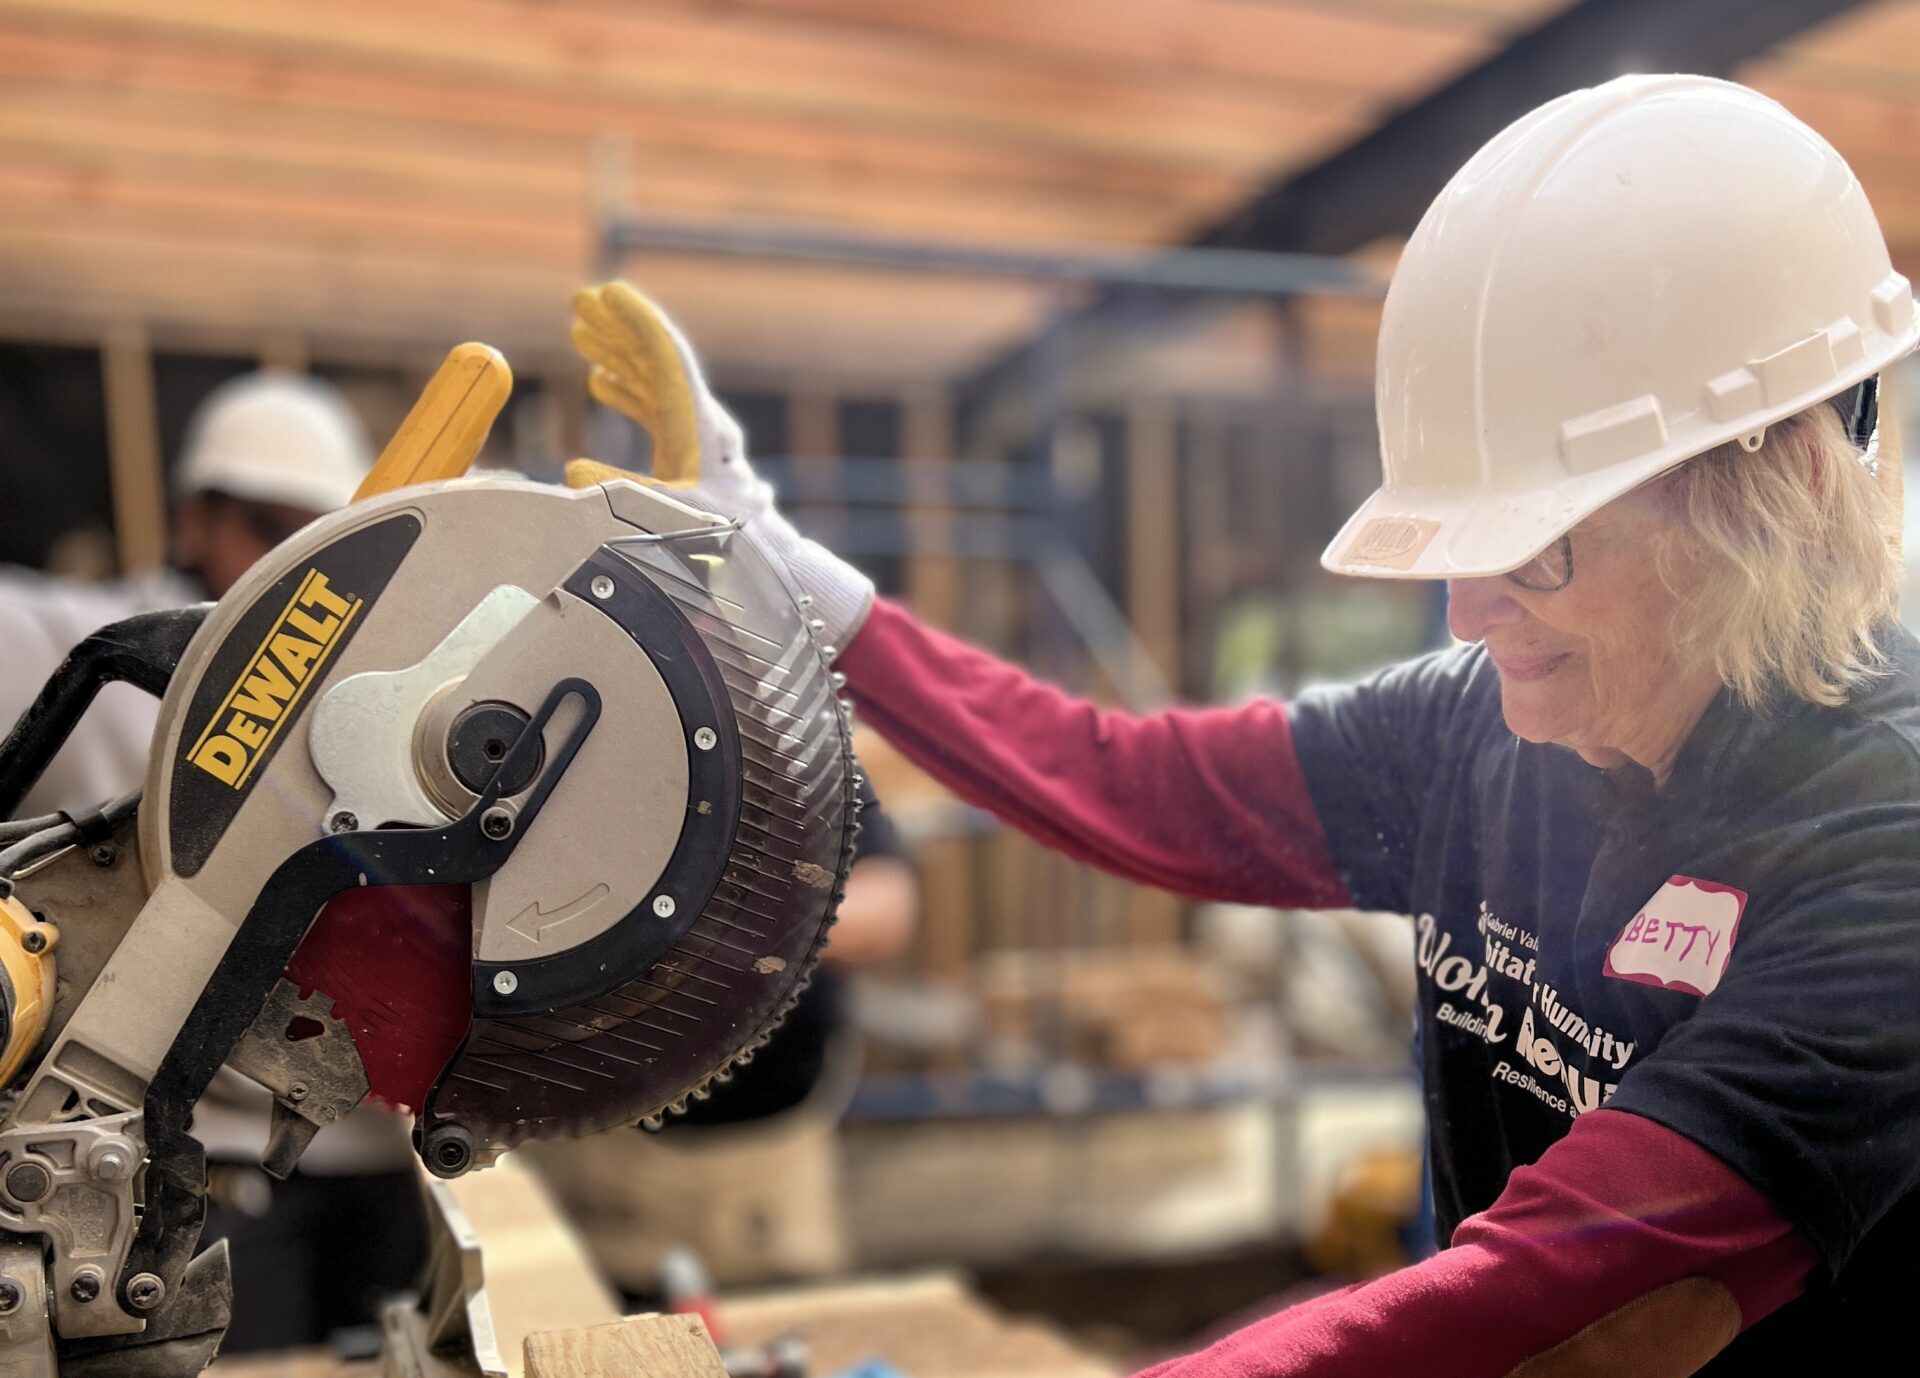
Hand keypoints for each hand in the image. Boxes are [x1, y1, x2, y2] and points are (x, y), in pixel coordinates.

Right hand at [568, 281, 873, 649]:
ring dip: (618, 357)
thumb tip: (574, 472)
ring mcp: (697, 441)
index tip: (609, 292)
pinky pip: (655, 411)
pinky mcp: (691, 459)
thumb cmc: (730, 548)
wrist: (771, 573)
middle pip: (657, 362)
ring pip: (654, 383)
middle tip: (583, 301)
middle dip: (619, 330)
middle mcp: (703, 425)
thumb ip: (623, 493)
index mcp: (702, 427)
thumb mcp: (672, 516)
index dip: (636, 322)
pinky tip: (601, 384)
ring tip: (581, 331)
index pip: (668, 358)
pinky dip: (628, 393)